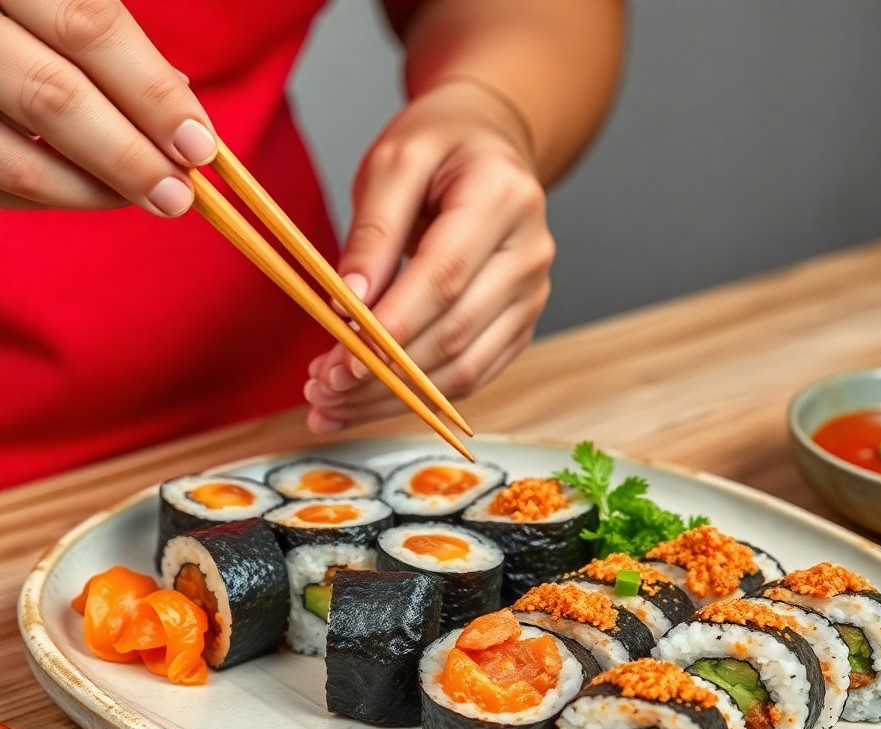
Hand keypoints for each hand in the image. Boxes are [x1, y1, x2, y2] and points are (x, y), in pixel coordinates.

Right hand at [0, 0, 215, 214]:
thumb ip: (97, 31)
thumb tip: (179, 102)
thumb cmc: (14, 12)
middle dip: (129, 157)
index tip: (201, 146)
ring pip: (13, 158)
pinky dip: (44, 194)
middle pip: (53, 95)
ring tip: (145, 198)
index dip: (151, 92)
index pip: (88, 25)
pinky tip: (86, 188)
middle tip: (179, 196)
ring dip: (90, 190)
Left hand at [304, 78, 554, 432]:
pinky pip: (471, 377)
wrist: (489, 148)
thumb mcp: (394, 160)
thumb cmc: (441, 147)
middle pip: (455, 333)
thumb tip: (350, 305)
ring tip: (334, 402)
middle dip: (384, 372)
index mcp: (503, 199)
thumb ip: (372, 231)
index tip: (341, 358)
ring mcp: (532, 296)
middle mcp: (529, 254)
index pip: (445, 277)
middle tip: (322, 387)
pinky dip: (417, 399)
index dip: (392, 325)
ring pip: (463, 370)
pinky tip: (368, 403)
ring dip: (395, 398)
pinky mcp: (519, 326)